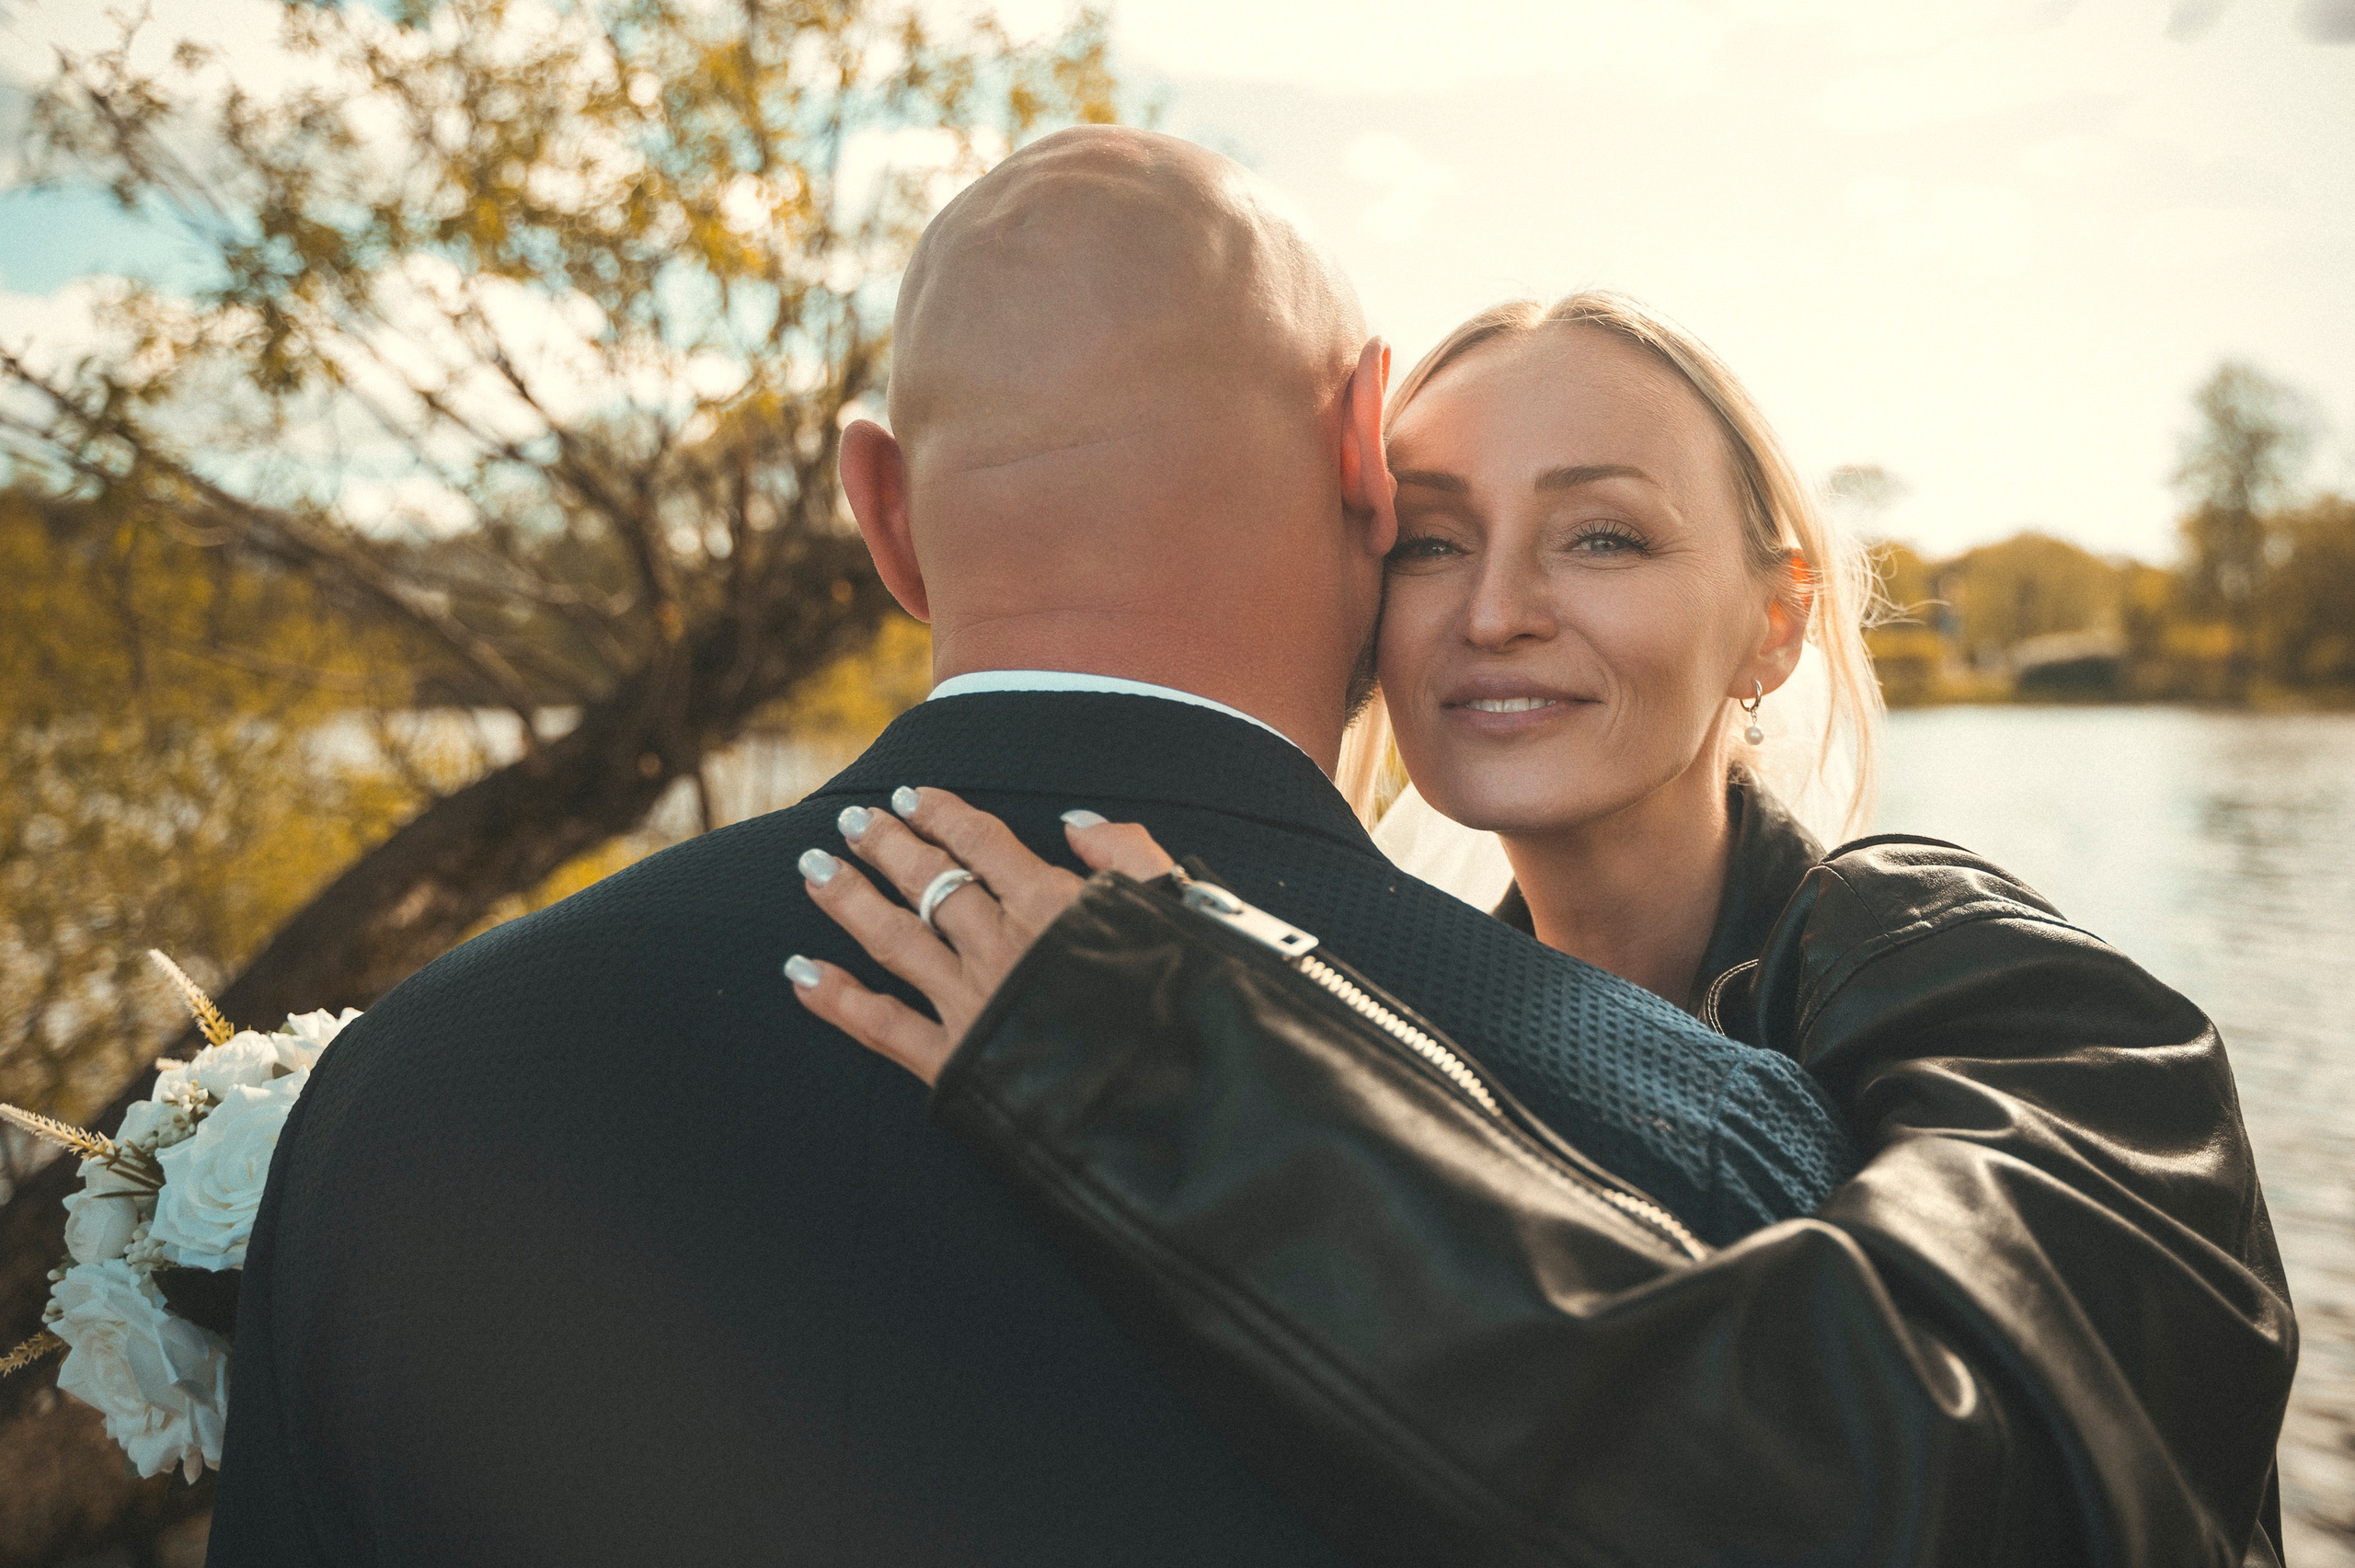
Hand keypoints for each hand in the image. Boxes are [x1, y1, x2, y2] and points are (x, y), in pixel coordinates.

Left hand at [787, 787, 1175, 1084]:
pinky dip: (836, 999)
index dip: (941, 813)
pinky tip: (799, 974)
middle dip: (884, 846)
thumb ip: (1128, 857)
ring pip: (894, 938)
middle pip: (928, 881)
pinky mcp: (954, 1062)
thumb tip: (1074, 823)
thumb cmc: (1189, 1006)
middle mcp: (1000, 946)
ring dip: (849, 900)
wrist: (1176, 1108)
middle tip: (850, 820)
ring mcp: (971, 1003)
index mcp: (1051, 905)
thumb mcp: (1180, 909)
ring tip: (813, 869)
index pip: (981, 843)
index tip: (909, 796)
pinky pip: (882, 1027)